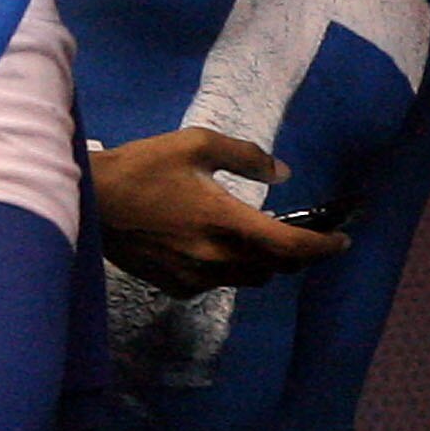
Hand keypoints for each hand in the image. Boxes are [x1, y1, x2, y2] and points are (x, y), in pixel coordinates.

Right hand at [94, 130, 348, 294]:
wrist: (87, 201)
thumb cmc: (140, 168)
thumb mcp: (193, 144)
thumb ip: (245, 156)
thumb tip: (283, 174)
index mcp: (228, 222)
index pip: (294, 245)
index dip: (326, 246)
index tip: (342, 240)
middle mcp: (219, 257)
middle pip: (277, 267)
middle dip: (294, 253)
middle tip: (297, 234)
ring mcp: (197, 277)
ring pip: (250, 279)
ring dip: (262, 263)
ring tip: (254, 241)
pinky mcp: (176, 286)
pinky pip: (217, 284)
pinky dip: (226, 269)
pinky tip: (210, 249)